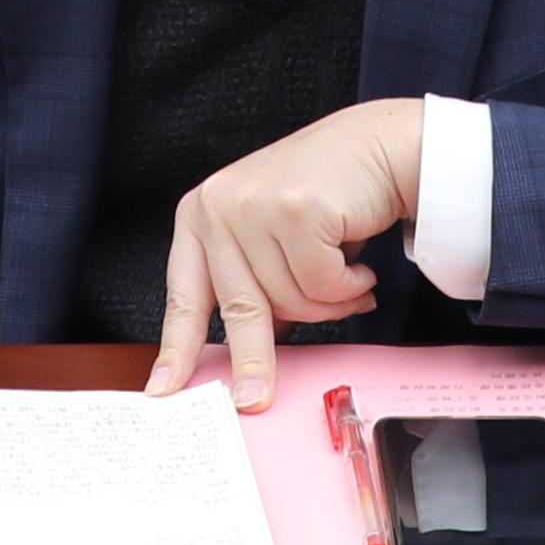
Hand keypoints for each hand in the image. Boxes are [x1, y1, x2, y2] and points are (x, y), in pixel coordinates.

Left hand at [149, 98, 429, 408]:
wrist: (380, 146)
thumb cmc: (327, 194)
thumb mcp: (269, 238)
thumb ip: (252, 286)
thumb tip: (249, 352)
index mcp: (201, 215)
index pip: (184, 296)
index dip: (176, 351)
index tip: (164, 392)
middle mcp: (219, 206)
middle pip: (238, 309)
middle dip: (253, 360)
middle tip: (256, 398)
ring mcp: (255, 205)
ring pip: (290, 302)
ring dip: (329, 303)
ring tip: (345, 277)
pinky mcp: (296, 209)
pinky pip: (323, 285)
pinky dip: (349, 285)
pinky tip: (358, 264)